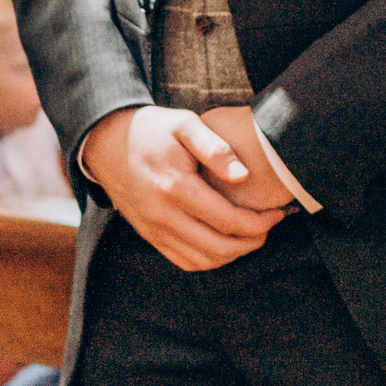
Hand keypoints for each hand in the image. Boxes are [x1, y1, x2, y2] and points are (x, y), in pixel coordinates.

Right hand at [80, 106, 281, 271]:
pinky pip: (184, 261)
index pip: (228, 221)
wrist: (108, 144)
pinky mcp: (149, 236)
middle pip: (219, 248)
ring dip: (234, 254)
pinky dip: (211, 259)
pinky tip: (227, 243)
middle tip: (271, 225)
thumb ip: (215, 148)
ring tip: (254, 235)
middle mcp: (163, 216)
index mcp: (176, 188)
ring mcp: (154, 230)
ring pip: (203, 260)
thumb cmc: (153, 130)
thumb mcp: (185, 124)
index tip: (278, 212)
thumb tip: (243, 176)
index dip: (259, 222)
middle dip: (253, 241)